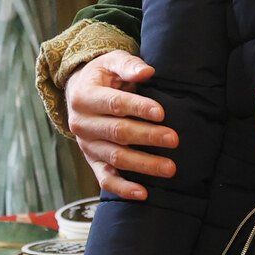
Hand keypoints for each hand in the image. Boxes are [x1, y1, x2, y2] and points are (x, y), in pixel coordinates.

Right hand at [68, 51, 175, 200]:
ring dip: (143, 164)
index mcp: (84, 97)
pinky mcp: (92, 161)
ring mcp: (86, 145)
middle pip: (118, 133)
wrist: (79, 91)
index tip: (162, 112)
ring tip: (170, 168)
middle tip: (174, 139)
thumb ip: (129, 65)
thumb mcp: (112, 61)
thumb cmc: (103, 75)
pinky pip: (105, 179)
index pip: (114, 104)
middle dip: (147, 137)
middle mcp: (81, 124)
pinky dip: (123, 189)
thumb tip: (147, 72)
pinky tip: (143, 193)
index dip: (138, 108)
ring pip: (115, 158)